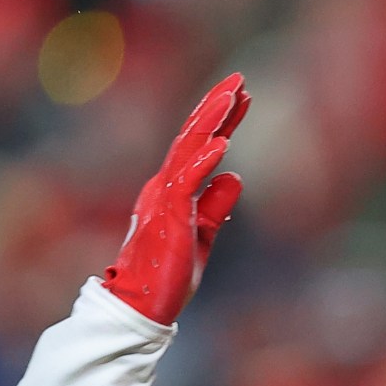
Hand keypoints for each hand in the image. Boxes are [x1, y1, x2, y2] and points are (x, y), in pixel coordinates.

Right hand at [101, 74, 248, 324]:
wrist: (142, 306)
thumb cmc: (168, 275)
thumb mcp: (202, 236)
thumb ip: (215, 207)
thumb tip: (234, 177)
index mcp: (172, 190)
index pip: (199, 146)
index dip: (221, 120)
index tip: (242, 96)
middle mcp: (165, 186)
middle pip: (192, 137)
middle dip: (216, 106)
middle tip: (239, 80)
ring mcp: (164, 199)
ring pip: (187, 150)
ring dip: (211, 122)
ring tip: (232, 97)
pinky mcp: (167, 218)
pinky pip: (185, 183)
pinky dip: (203, 162)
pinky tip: (222, 144)